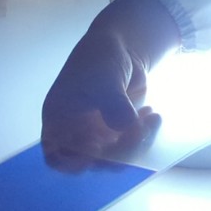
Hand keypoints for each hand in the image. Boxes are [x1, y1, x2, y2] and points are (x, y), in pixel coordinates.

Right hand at [41, 0, 179, 170]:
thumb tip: (126, 127)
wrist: (122, 48)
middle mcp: (77, 134)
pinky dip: (145, 136)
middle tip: (138, 130)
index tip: (96, 149)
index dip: (72, 162)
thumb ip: (113, 104)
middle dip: (118, 152)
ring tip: (153, 118)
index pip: (56, 156)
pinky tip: (154, 116)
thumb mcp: (103, 79)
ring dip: (137, 144)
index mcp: (59, 121)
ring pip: (116, 158)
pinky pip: (132, 147)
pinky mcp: (119, 134)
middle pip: (93, 162)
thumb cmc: (99, 59)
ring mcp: (99, 136)